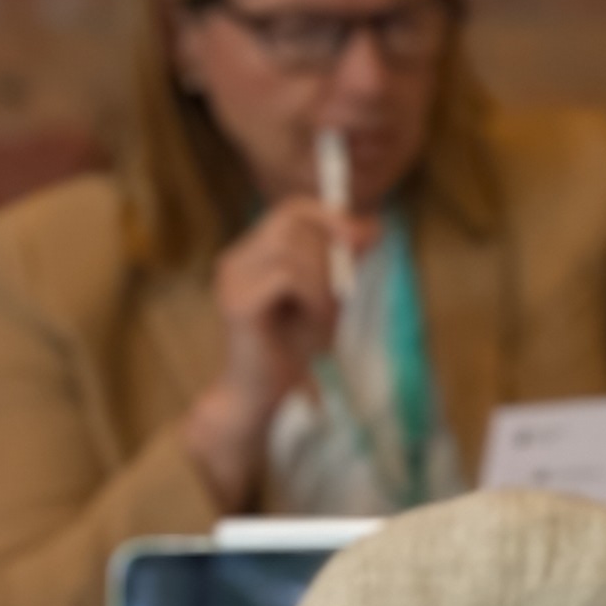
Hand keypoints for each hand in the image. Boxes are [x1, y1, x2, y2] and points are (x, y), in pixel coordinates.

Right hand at [181, 194, 372, 509]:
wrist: (267, 395)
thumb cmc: (296, 348)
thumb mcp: (329, 295)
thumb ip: (344, 261)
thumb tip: (372, 225)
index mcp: (254, 253)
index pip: (292, 209)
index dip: (331, 215)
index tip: (368, 236)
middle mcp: (236, 259)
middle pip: (292, 221)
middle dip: (332, 250)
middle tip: (342, 292)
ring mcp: (232, 279)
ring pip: (294, 248)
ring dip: (325, 281)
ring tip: (325, 315)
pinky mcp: (237, 303)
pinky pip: (288, 277)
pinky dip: (315, 297)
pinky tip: (315, 322)